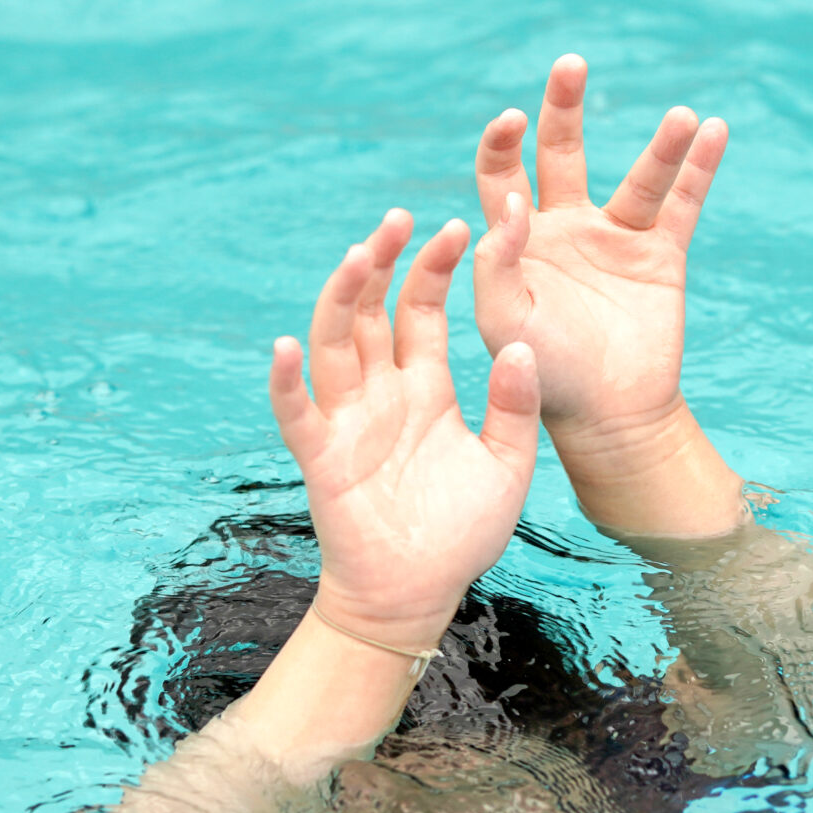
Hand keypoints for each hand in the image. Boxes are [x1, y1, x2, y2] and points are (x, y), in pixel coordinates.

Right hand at [268, 209, 540, 647]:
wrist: (421, 594)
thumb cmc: (463, 532)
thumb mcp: (507, 463)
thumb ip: (514, 406)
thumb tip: (524, 347)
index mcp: (425, 386)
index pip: (421, 310)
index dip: (433, 267)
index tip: (456, 224)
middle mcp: (381, 392)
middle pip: (372, 312)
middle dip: (383, 263)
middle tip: (398, 218)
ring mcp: (348, 420)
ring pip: (334, 344)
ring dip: (341, 299)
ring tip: (358, 256)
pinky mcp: (322, 458)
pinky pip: (297, 413)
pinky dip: (288, 381)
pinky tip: (288, 347)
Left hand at [471, 55, 745, 537]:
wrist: (608, 418)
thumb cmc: (543, 373)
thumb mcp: (502, 321)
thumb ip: (497, 263)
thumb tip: (511, 203)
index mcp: (519, 238)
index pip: (502, 171)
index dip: (502, 142)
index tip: (511, 120)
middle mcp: (567, 225)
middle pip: (563, 148)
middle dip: (564, 106)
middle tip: (569, 64)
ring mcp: (618, 238)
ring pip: (640, 175)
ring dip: (661, 143)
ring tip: (681, 115)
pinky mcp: (662, 257)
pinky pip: (685, 203)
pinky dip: (700, 167)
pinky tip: (712, 130)